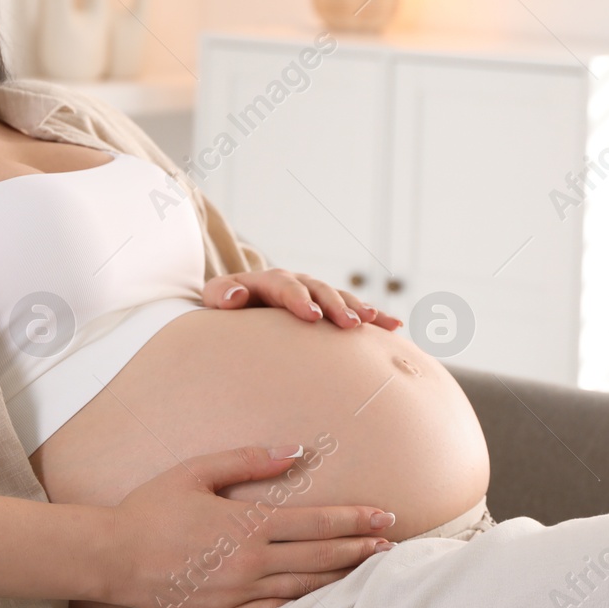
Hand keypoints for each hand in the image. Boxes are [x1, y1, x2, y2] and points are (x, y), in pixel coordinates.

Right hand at [101, 445, 397, 607]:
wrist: (112, 557)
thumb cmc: (151, 508)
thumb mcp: (196, 472)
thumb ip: (249, 460)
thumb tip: (295, 451)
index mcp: (246, 525)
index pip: (315, 522)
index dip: (354, 520)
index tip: (384, 517)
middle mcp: (250, 563)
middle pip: (319, 556)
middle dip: (359, 548)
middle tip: (390, 543)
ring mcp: (239, 594)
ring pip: (304, 586)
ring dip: (340, 576)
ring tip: (368, 567)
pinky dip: (304, 602)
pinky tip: (322, 595)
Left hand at [202, 269, 402, 330]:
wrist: (238, 306)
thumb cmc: (225, 307)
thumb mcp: (215, 298)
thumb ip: (221, 295)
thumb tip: (235, 296)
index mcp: (269, 281)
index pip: (284, 285)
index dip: (298, 298)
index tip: (310, 316)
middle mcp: (297, 283)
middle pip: (318, 289)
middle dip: (334, 305)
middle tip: (347, 323)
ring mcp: (315, 294)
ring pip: (339, 297)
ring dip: (357, 308)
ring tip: (370, 322)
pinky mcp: (328, 309)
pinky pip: (354, 310)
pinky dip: (373, 317)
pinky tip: (394, 326)